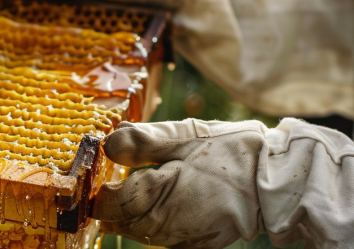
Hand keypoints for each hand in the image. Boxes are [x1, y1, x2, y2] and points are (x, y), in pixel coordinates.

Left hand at [92, 119, 267, 247]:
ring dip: (133, 209)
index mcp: (159, 199)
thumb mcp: (184, 136)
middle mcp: (166, 229)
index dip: (99, 188)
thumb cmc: (230, 151)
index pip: (109, 204)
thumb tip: (107, 144)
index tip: (100, 170)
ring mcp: (182, 241)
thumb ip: (142, 141)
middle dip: (114, 200)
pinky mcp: (195, 245)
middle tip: (118, 174)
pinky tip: (165, 196)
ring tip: (145, 181)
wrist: (275, 179)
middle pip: (120, 221)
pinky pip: (162, 235)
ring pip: (139, 230)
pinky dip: (154, 217)